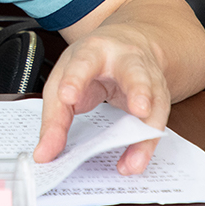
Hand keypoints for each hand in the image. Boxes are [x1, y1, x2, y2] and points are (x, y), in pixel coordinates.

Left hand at [33, 30, 170, 174]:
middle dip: (140, 90)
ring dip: (147, 132)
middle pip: (136, 73)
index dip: (75, 79)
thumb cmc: (92, 63)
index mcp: (94, 51)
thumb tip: (45, 154)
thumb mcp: (64, 79)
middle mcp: (127, 61)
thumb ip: (55, 118)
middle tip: (140, 109)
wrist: (128, 44)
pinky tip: (135, 161)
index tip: (66, 97)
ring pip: (156, 102)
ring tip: (135, 159)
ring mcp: (149, 79)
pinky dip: (145, 146)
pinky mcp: (160, 98)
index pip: (83, 63)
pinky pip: (156, 124)